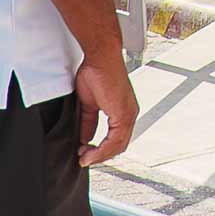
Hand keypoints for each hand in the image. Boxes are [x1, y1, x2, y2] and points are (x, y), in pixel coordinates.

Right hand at [75, 47, 137, 165]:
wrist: (100, 56)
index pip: (116, 139)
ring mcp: (128, 114)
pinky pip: (114, 140)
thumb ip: (89, 122)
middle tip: (84, 159)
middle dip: (99, 156)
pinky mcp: (123, 113)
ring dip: (99, 155)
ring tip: (84, 158)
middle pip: (118, 146)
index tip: (86, 154)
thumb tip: (84, 138)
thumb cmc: (96, 71)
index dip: (101, 150)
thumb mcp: (90, 104)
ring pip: (117, 146)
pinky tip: (89, 152)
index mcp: (124, 111)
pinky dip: (101, 150)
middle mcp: (130, 114)